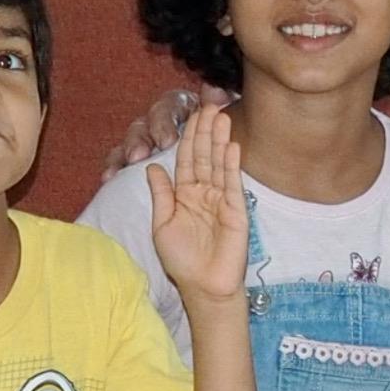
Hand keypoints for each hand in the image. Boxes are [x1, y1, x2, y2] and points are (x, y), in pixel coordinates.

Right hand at [105, 81, 232, 178]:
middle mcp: (158, 120)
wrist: (215, 150)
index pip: (169, 108)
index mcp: (180, 106)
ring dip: (121, 156)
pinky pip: (120, 161)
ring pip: (128, 143)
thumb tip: (216, 90)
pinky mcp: (135, 158)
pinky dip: (113, 168)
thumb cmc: (216, 132)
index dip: (165, 124)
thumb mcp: (220, 116)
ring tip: (115, 171)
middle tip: (138, 157)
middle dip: (139, 142)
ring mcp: (145, 139)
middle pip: (143, 126)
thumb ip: (218, 101)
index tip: (167, 143)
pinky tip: (107, 178)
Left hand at [146, 102, 248, 307]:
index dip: (189, 136)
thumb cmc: (182, 260)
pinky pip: (232, 183)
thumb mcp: (162, 225)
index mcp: (184, 195)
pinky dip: (231, 164)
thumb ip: (161, 195)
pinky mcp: (236, 210)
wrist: (203, 287)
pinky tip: (231, 145)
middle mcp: (204, 193)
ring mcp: (221, 200)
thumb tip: (153, 166)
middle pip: (204, 155)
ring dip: (219, 140)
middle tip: (209, 104)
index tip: (192, 113)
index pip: (187, 159)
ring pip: (219, 164)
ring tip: (221, 116)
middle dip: (206, 130)